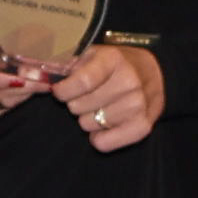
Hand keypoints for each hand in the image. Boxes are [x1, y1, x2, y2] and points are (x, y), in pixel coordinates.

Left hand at [46, 43, 165, 150]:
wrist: (155, 73)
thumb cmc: (118, 65)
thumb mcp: (95, 54)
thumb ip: (70, 65)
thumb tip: (42, 77)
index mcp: (113, 60)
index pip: (81, 82)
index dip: (63, 91)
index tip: (60, 91)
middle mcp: (129, 81)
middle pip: (79, 106)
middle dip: (76, 102)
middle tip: (88, 96)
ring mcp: (137, 105)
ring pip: (88, 124)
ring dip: (88, 118)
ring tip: (101, 107)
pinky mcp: (142, 126)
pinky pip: (103, 143)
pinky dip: (99, 137)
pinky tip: (105, 124)